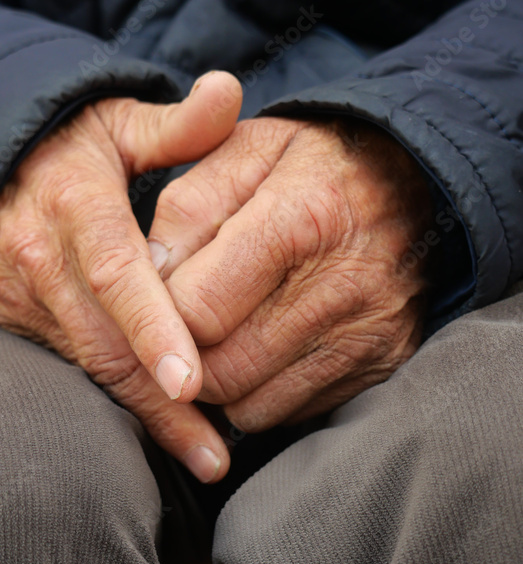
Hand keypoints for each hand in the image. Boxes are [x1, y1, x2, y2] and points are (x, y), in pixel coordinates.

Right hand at [0, 72, 241, 480]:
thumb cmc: (72, 146)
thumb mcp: (119, 122)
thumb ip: (178, 125)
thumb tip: (230, 90)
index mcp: (75, 203)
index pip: (117, 274)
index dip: (153, 328)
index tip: (191, 381)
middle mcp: (42, 258)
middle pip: (104, 343)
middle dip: (158, 404)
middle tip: (214, 453)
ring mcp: (24, 297)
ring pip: (86, 366)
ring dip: (142, 415)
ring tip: (202, 455)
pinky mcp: (15, 320)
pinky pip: (70, 367)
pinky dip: (114, 400)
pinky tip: (157, 432)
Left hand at [147, 116, 432, 430]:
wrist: (414, 177)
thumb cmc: (310, 162)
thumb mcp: (244, 150)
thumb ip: (187, 209)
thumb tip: (148, 277)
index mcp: (298, 219)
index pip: (199, 310)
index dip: (158, 314)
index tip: (155, 299)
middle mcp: (341, 286)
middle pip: (221, 372)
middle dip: (184, 356)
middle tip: (183, 323)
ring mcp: (368, 334)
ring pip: (251, 407)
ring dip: (221, 382)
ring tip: (224, 333)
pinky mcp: (383, 365)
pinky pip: (293, 412)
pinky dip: (264, 391)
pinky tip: (265, 345)